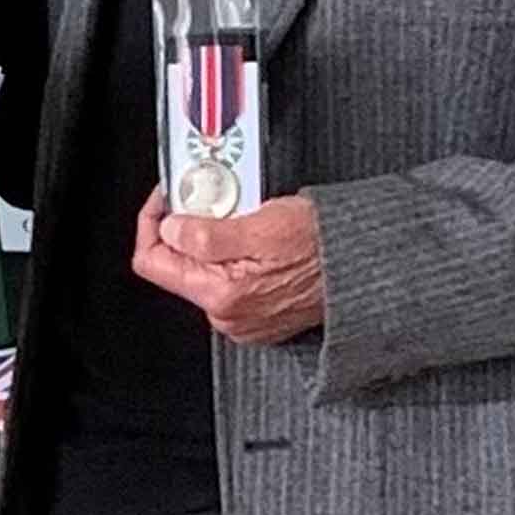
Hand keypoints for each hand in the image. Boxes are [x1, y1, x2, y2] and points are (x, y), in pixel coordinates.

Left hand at [132, 186, 324, 344]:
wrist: (363, 267)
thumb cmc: (321, 246)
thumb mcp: (259, 225)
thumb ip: (205, 234)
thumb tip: (169, 230)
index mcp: (221, 296)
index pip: (152, 262)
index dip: (152, 221)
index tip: (166, 197)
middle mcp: (228, 315)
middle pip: (177, 263)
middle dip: (188, 225)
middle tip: (212, 199)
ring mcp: (242, 316)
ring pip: (202, 267)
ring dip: (211, 236)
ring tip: (241, 215)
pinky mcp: (256, 312)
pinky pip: (226, 276)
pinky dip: (231, 250)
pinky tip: (251, 235)